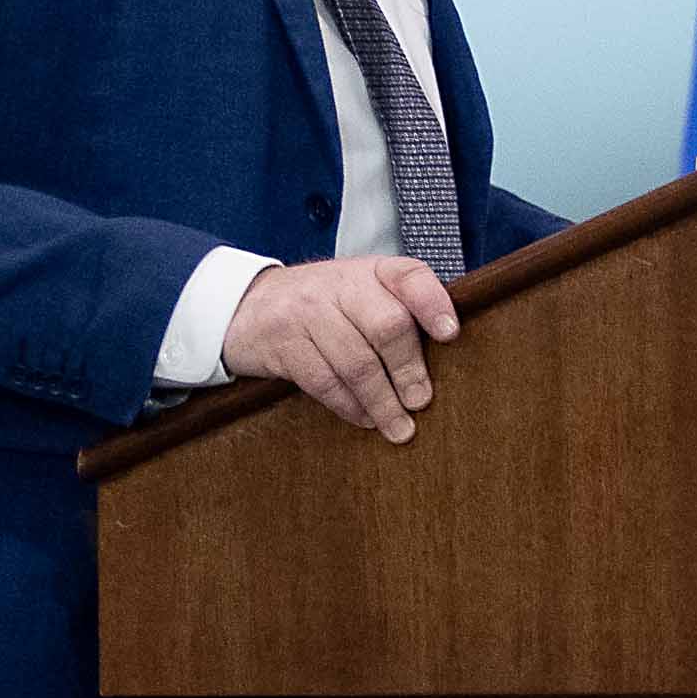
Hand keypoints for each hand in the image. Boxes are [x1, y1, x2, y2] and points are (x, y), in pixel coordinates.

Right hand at [228, 254, 459, 439]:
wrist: (246, 306)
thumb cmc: (322, 305)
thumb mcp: (360, 292)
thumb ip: (399, 310)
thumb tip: (449, 360)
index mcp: (372, 271)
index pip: (410, 277)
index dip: (434, 304)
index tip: (451, 334)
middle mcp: (340, 285)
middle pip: (387, 326)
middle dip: (409, 370)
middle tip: (421, 401)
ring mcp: (307, 312)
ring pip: (356, 362)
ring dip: (382, 402)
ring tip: (399, 426)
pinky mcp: (282, 343)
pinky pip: (323, 381)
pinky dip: (349, 406)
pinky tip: (365, 418)